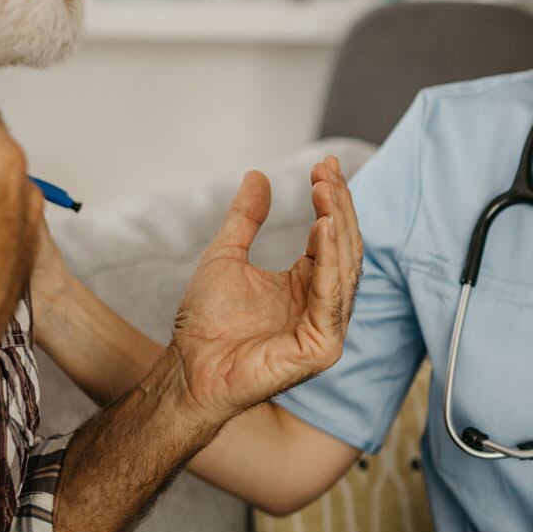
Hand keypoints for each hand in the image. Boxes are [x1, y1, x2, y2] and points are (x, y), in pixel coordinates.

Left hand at [164, 157, 362, 424]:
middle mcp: (323, 305)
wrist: (188, 367)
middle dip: (338, 206)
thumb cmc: (205, 322)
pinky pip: (331, 299)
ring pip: (344, 268)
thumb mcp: (226, 255)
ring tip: (324, 190)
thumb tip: (258, 175)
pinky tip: (322, 229)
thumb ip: (246, 218)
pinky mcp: (321, 348)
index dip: (331, 200)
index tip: (322, 164)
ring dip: (337, 226)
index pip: (331, 236)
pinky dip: (330, 262)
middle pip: (343, 247)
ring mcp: (326, 328)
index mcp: (307, 285)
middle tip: (325, 171)